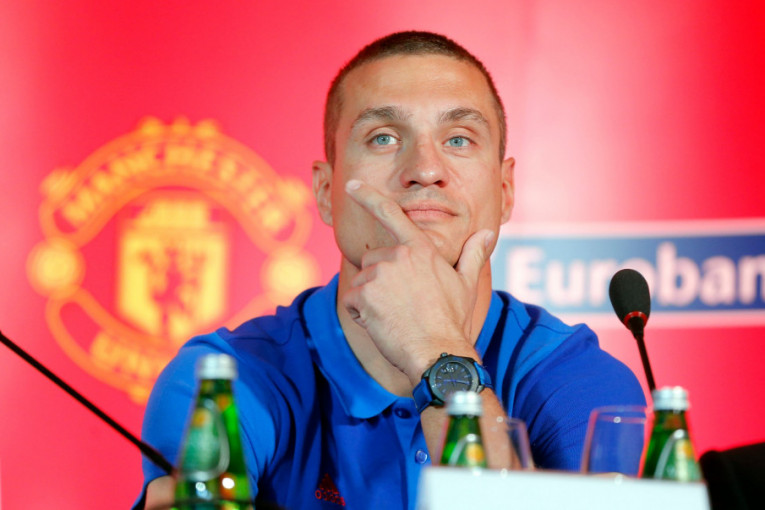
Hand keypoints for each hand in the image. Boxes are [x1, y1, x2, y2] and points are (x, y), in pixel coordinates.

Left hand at [341, 179, 493, 383]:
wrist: (438, 352)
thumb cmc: (452, 320)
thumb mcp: (466, 284)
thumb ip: (473, 254)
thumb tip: (487, 232)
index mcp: (420, 249)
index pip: (392, 214)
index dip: (369, 197)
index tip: (351, 185)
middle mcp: (398, 255)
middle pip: (374, 259)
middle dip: (380, 280)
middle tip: (401, 304)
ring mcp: (380, 273)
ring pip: (363, 281)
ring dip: (371, 299)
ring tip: (395, 316)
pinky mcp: (364, 294)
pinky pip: (352, 300)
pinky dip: (361, 314)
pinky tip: (382, 324)